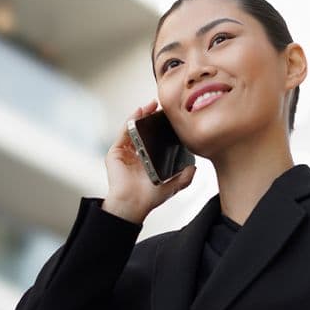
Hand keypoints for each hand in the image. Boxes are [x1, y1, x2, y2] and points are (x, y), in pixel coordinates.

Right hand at [102, 100, 196, 223]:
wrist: (134, 204)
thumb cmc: (149, 198)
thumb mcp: (173, 186)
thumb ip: (184, 177)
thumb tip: (194, 167)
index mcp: (147, 161)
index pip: (153, 139)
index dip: (160, 127)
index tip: (170, 118)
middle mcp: (135, 155)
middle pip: (142, 131)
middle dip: (150, 117)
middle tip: (161, 107)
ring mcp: (124, 153)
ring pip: (132, 129)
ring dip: (141, 115)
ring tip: (151, 105)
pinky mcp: (115, 153)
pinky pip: (123, 132)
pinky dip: (131, 121)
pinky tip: (139, 112)